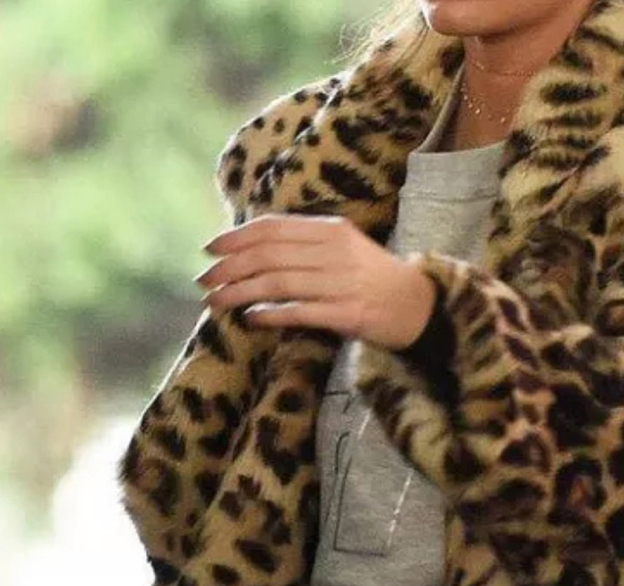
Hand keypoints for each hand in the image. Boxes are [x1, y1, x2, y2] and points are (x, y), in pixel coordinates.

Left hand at [194, 214, 437, 351]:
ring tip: (216, 302)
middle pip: (270, 255)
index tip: (210, 249)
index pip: (273, 229)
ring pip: (280, 283)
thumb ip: (306, 245)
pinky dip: (273, 314)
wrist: (420, 306)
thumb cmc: (374, 279)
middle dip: (230, 267)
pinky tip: (252, 318)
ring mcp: (343, 283)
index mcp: (331, 230)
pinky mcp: (350, 314)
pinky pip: (303, 312)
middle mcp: (335, 252)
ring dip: (241, 292)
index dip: (236, 237)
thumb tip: (256, 248)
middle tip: (203, 281)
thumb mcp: (343, 248)